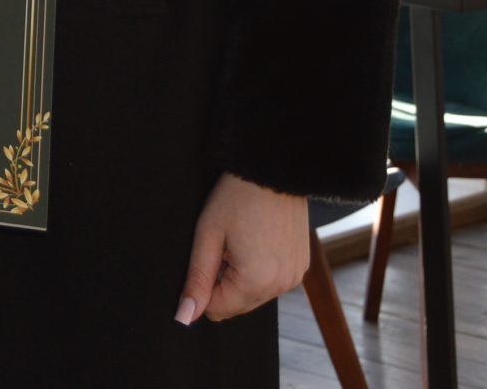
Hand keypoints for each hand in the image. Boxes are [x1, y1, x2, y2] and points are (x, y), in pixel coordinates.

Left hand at [176, 173, 308, 325]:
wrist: (274, 169)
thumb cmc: (237, 196)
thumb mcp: (208, 235)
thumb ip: (197, 280)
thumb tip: (185, 317)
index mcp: (256, 281)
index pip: (217, 310)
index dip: (205, 284)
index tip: (212, 253)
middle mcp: (280, 286)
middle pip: (237, 305)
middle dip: (224, 280)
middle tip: (227, 244)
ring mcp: (294, 277)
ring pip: (254, 295)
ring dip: (242, 275)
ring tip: (244, 239)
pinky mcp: (301, 267)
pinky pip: (271, 282)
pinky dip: (260, 269)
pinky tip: (259, 239)